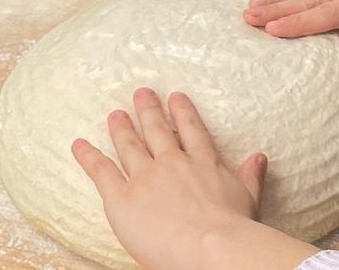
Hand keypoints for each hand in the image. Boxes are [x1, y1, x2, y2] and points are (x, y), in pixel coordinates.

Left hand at [72, 88, 268, 269]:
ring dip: (121, 127)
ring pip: (129, 145)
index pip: (191, 130)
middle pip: (157, 130)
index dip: (182, 112)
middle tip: (140, 92)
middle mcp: (172, 162)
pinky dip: (88, 156)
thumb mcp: (249, 198)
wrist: (211, 246)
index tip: (176, 97)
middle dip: (148, 109)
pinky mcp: (122, 197)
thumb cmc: (235, 229)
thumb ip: (251, 176)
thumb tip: (260, 157)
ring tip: (115, 114)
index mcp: (203, 162)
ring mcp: (146, 177)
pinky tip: (79, 145)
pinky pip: (101, 171)